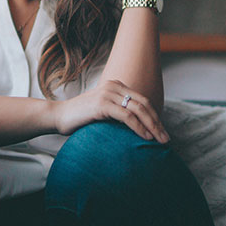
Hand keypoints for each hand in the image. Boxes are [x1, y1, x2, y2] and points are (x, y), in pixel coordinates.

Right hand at [50, 79, 169, 142]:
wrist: (58, 116)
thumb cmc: (80, 118)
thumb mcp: (103, 110)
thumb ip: (117, 111)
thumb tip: (137, 126)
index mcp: (115, 85)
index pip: (142, 100)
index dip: (155, 116)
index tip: (162, 132)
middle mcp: (113, 86)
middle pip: (144, 104)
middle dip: (157, 122)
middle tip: (166, 139)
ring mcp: (108, 94)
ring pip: (138, 110)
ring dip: (152, 126)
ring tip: (160, 140)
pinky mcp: (102, 105)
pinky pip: (127, 116)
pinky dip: (139, 127)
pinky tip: (145, 137)